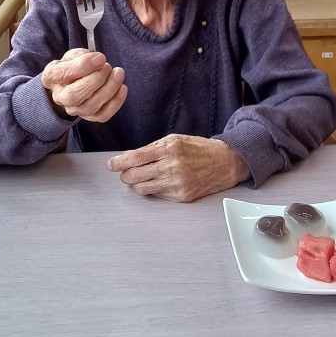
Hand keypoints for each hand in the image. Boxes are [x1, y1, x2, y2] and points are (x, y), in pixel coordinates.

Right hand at [41, 49, 126, 121]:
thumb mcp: (73, 55)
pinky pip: (102, 115)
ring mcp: (74, 109)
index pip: (62, 74)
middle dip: (96, 80)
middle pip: (75, 95)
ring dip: (109, 89)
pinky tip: (122, 88)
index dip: (83, 65)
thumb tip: (99, 60)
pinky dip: (116, 102)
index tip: (100, 57)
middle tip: (108, 66)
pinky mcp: (89, 116)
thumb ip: (83, 56)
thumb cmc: (73, 67)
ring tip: (118, 73)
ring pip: (90, 106)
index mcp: (51, 77)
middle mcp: (60, 97)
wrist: (71, 83)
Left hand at [106, 134, 249, 201]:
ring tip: (141, 177)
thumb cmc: (198, 148)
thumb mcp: (174, 140)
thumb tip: (128, 157)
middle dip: (125, 174)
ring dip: (137, 183)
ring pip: (142, 189)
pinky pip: (157, 195)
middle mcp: (172, 167)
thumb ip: (152, 149)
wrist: (225, 162)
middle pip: (134, 176)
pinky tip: (159, 181)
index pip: (135, 158)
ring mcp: (177, 183)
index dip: (119, 162)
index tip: (111, 165)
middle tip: (125, 171)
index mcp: (169, 149)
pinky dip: (153, 189)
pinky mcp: (181, 196)